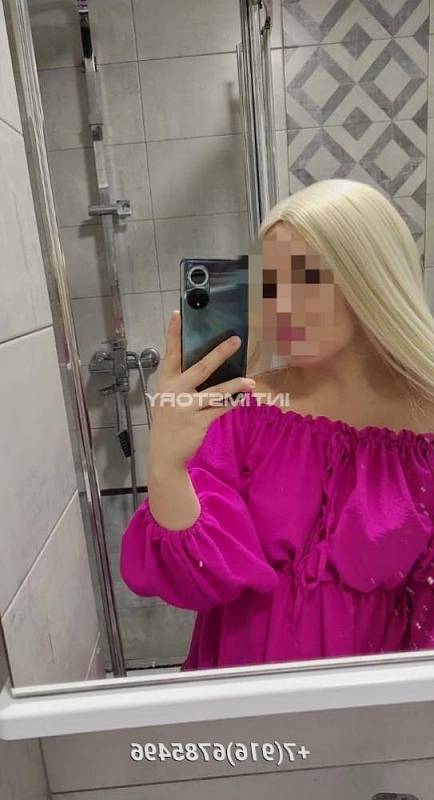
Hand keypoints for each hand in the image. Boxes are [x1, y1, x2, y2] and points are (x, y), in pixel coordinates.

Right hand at [148, 309, 254, 468]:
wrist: (165, 455)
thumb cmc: (169, 423)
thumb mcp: (168, 400)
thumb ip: (182, 384)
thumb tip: (207, 368)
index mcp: (166, 383)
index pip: (170, 353)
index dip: (173, 333)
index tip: (177, 313)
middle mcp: (175, 392)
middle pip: (200, 368)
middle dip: (219, 353)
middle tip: (236, 340)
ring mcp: (187, 408)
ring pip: (216, 392)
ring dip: (235, 385)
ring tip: (250, 381)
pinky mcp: (198, 423)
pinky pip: (220, 410)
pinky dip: (232, 405)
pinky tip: (243, 399)